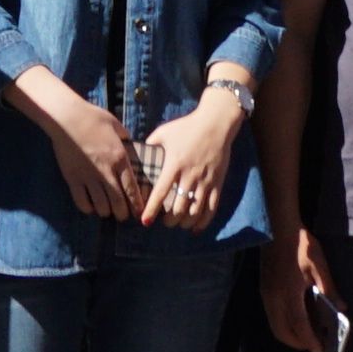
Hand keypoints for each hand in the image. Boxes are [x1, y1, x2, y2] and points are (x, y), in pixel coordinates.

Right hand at [33, 82, 140, 221]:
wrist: (67, 118)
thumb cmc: (93, 118)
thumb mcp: (116, 126)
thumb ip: (125, 140)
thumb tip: (131, 148)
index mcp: (119, 158)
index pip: (131, 189)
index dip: (136, 204)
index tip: (139, 212)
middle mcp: (105, 171)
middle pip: (117, 202)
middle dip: (122, 213)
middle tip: (123, 215)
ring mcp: (88, 177)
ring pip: (101, 206)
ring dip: (106, 211)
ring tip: (107, 210)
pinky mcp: (72, 178)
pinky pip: (81, 202)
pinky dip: (88, 208)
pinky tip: (90, 207)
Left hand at [134, 89, 245, 227]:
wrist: (215, 123)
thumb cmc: (186, 127)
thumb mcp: (164, 132)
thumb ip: (150, 145)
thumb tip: (135, 155)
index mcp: (174, 164)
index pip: (161, 192)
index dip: (152, 209)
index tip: (145, 221)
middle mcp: (190, 175)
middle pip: (178, 208)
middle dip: (169, 220)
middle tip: (164, 221)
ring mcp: (205, 180)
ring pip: (194, 211)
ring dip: (184, 222)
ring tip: (177, 223)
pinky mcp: (217, 182)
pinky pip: (212, 208)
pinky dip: (203, 222)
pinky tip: (196, 228)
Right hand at [260, 225, 333, 351]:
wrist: (277, 227)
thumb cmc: (301, 245)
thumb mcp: (319, 265)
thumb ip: (330, 288)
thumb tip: (341, 308)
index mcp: (289, 293)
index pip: (299, 325)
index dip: (309, 340)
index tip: (319, 350)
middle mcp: (274, 299)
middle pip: (283, 331)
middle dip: (298, 343)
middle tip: (314, 345)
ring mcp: (266, 295)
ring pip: (275, 325)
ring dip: (289, 335)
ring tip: (306, 335)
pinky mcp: (264, 290)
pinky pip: (272, 316)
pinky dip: (283, 324)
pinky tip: (295, 319)